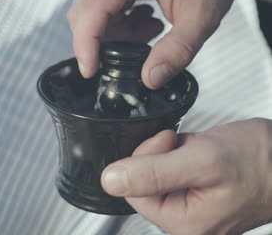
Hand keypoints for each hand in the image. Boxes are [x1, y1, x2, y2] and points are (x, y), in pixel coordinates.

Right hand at [67, 0, 239, 88]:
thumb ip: (178, 49)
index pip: (95, 7)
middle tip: (130, 57)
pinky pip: (102, 11)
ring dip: (113, 36)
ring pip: (90, 14)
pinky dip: (119, 28)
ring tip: (150, 33)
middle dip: (100, 43)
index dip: (86, 42)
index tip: (91, 70)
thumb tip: (150, 79)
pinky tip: (147, 26)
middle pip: (84, 12)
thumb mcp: (202, 15)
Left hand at [101, 118, 271, 233]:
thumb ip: (153, 172)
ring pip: (160, 171)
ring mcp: (194, 208)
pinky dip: (185, 153)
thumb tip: (110, 180)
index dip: (145, 159)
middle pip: (145, 181)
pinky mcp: (199, 193)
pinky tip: (203, 151)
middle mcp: (187, 221)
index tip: (167, 142)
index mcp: (184, 223)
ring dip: (175, 152)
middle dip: (163, 155)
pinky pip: (176, 169)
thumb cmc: (262, 161)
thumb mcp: (202, 160)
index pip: (133, 190)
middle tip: (187, 146)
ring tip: (200, 149)